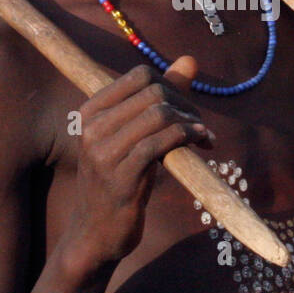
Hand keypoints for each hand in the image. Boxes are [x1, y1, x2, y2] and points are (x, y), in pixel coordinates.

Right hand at [61, 56, 212, 273]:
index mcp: (90, 111)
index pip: (140, 75)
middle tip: (199, 125)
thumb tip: (190, 60)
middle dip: (185, 104)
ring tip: (203, 136)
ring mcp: (103, 153)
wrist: (97, 232)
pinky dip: (187, 138)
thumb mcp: (133, 135)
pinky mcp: (120, 177)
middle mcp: (92, 127)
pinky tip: (201, 144)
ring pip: (159, 115)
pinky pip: (161, 143)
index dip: (172, 85)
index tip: (186, 107)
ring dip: (191, 122)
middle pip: (153, 92)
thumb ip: (160, 96)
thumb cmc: (120, 180)